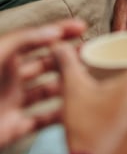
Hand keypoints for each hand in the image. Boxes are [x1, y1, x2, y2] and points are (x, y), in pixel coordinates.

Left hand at [0, 20, 85, 146]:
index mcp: (5, 57)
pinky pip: (43, 120)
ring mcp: (14, 102)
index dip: (59, 30)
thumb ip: (23, 39)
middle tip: (91, 53)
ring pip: (49, 90)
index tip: (81, 26)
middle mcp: (11, 78)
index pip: (38, 38)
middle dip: (69, 56)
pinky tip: (75, 109)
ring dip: (68, 84)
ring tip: (88, 78)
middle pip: (47, 63)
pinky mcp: (16, 127)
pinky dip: (60, 115)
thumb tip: (53, 31)